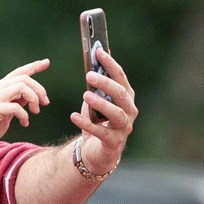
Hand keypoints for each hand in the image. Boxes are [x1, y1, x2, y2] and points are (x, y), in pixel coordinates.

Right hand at [0, 59, 49, 151]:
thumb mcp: (7, 111)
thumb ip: (17, 101)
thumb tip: (33, 95)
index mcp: (0, 87)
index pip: (19, 72)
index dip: (33, 66)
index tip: (46, 62)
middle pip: (24, 79)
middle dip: (39, 89)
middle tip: (45, 103)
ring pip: (21, 87)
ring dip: (34, 99)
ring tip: (35, 112)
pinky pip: (16, 107)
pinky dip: (24, 115)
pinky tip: (24, 123)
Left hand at [71, 48, 136, 172]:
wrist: (97, 151)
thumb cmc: (98, 121)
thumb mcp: (96, 100)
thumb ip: (97, 83)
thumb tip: (95, 56)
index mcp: (126, 97)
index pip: (121, 77)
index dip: (111, 64)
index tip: (98, 52)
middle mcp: (129, 111)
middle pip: (121, 95)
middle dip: (106, 84)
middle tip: (89, 75)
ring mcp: (124, 128)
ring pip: (116, 114)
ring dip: (101, 103)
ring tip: (85, 95)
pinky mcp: (114, 142)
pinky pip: (101, 132)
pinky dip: (87, 124)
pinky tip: (74, 116)